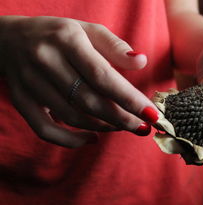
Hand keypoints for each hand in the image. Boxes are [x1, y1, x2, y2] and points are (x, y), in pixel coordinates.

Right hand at [0, 16, 158, 147]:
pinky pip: (45, 130)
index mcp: (66, 40)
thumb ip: (114, 46)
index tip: (152, 114)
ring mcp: (29, 83)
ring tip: (124, 126)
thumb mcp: (88, 30)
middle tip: (143, 127)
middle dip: (122, 118)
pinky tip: (93, 138)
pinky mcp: (21, 101)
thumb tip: (141, 61)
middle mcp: (45, 61)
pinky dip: (71, 140)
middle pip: (89, 101)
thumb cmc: (60, 35)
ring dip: (104, 127)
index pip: (103, 76)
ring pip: (72, 117)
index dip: (129, 99)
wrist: (10, 38)